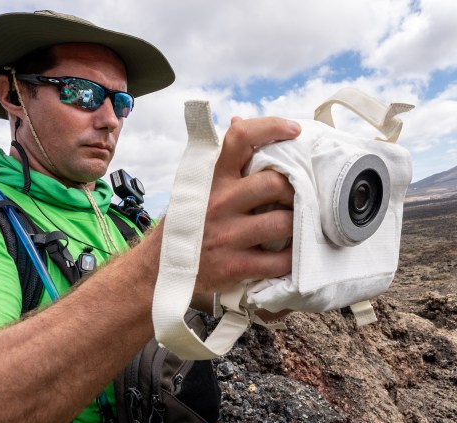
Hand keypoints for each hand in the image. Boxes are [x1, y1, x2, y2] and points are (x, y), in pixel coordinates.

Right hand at [194, 116, 300, 292]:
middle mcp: (219, 201)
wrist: (159, 267)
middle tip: (297, 196)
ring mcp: (227, 235)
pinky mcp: (235, 266)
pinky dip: (292, 258)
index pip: (240, 137)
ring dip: (297, 224)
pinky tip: (290, 253)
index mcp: (210, 176)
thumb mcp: (196, 183)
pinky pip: (279, 261)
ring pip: (283, 222)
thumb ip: (221, 158)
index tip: (294, 130)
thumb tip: (239, 121)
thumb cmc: (188, 219)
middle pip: (274, 183)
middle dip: (294, 190)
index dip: (272, 127)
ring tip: (296, 225)